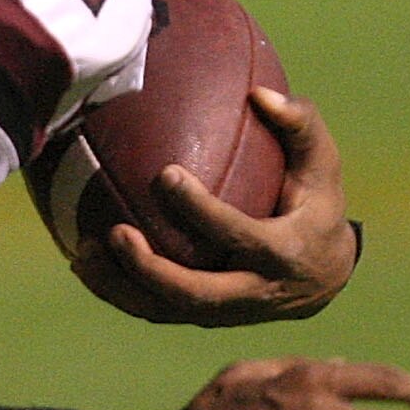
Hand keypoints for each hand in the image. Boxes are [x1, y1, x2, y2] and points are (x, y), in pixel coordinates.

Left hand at [106, 90, 359, 325]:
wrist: (327, 273)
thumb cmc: (317, 202)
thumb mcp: (323, 164)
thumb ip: (300, 124)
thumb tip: (259, 90)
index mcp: (284, 252)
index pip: (236, 235)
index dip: (199, 210)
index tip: (165, 173)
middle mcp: (256, 291)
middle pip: (196, 293)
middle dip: (151, 269)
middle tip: (115, 232)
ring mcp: (228, 312)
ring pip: (167, 311)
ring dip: (121, 288)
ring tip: (81, 256)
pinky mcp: (206, 318)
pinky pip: (156, 311)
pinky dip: (119, 292)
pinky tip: (84, 264)